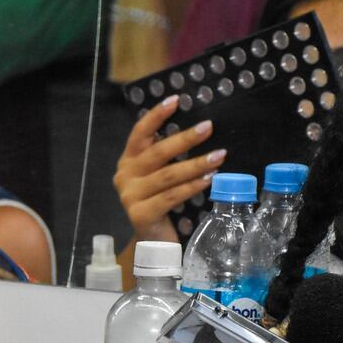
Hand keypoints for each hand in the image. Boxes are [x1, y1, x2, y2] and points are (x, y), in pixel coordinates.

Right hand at [113, 95, 226, 241]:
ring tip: (219, 156)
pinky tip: (209, 180)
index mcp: (128, 161)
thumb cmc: (161, 204)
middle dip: (185, 138)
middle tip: (208, 127)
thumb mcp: (160, 176)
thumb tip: (198, 130)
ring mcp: (130, 196)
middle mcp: (124, 176)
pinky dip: (192, 187)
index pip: (139, 133)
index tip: (176, 100)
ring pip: (168, 175)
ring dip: (196, 164)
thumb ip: (166, 158)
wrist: (152, 242)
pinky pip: (171, 196)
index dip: (156, 115)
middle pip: (157, 152)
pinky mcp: (140, 213)